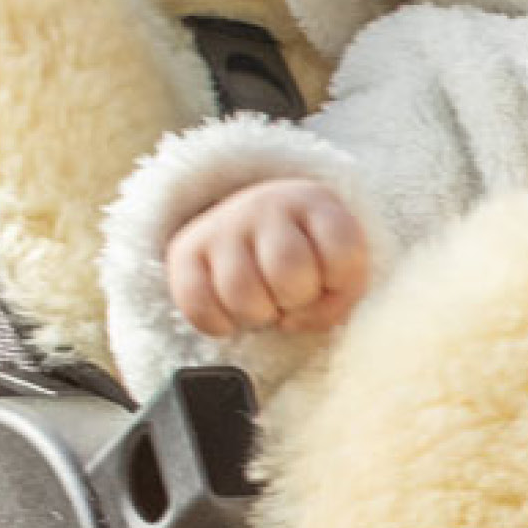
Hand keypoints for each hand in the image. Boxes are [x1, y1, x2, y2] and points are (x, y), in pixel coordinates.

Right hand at [165, 178, 370, 336]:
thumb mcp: (339, 262)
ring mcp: (222, 225)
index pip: (342, 252)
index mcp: (315, 203)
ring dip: (259, 315)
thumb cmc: (309, 253)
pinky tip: (233, 315)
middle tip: (293, 296)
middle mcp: (266, 206)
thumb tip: (296, 321)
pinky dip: (219, 324)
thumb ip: (341, 295)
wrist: (252, 222)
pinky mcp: (185, 250)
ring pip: (241, 294)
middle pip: (288, 271)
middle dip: (297, 299)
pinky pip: (198, 305)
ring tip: (266, 304)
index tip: (331, 283)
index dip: (342, 284)